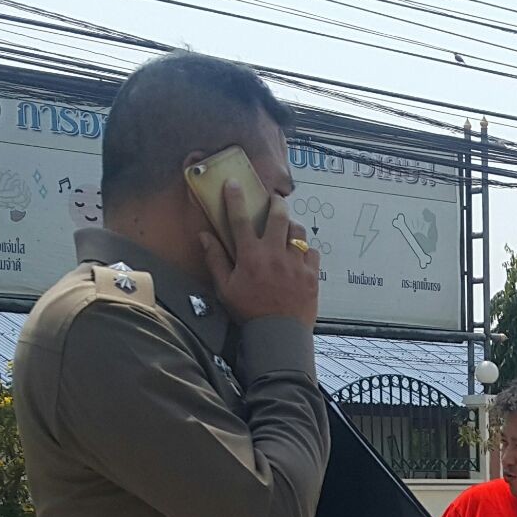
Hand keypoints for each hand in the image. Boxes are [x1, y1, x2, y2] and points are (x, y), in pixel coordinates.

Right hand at [197, 180, 318, 325]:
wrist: (278, 334)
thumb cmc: (249, 311)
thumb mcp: (225, 288)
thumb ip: (215, 259)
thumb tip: (204, 236)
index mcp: (250, 256)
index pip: (240, 219)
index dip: (235, 198)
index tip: (234, 183)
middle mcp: (275, 255)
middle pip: (279, 216)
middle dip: (276, 203)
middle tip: (274, 200)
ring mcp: (296, 263)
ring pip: (298, 231)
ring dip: (292, 225)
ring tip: (287, 227)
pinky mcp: (312, 274)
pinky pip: (312, 251)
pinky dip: (306, 248)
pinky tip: (299, 253)